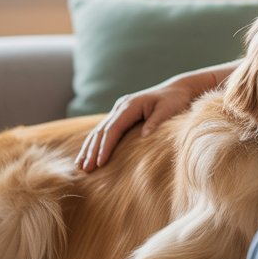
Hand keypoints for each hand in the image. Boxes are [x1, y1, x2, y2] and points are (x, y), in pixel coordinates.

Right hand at [75, 80, 194, 171]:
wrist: (178, 89)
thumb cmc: (175, 100)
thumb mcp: (169, 109)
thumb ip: (156, 121)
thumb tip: (144, 136)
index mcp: (130, 105)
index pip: (113, 129)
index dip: (105, 147)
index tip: (100, 163)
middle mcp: (120, 107)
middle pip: (101, 131)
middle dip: (92, 150)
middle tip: (85, 169)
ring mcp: (119, 110)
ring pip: (98, 131)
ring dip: (89, 148)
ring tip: (80, 165)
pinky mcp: (121, 115)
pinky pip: (104, 131)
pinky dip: (95, 143)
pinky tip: (88, 155)